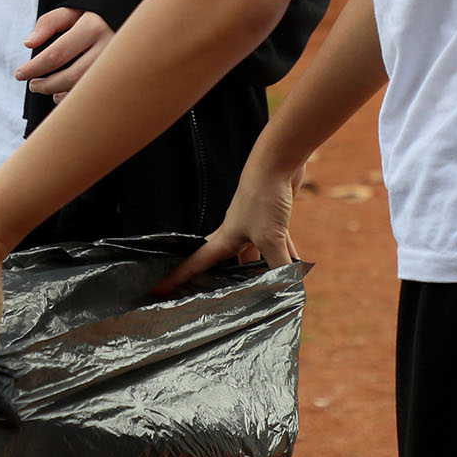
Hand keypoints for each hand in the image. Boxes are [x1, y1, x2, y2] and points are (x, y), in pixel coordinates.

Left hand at [16, 8, 112, 100]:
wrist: (136, 21)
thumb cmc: (98, 14)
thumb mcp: (74, 10)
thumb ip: (49, 23)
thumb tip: (29, 44)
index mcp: (93, 28)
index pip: (57, 53)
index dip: (34, 67)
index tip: (20, 74)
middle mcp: (108, 48)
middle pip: (70, 76)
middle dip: (46, 84)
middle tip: (32, 85)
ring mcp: (117, 66)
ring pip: (83, 89)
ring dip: (59, 93)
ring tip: (45, 88)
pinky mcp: (121, 77)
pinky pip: (94, 94)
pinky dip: (74, 97)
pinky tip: (61, 94)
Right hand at [151, 157, 301, 294]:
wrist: (277, 162)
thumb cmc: (262, 196)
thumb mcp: (271, 237)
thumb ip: (279, 265)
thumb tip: (289, 287)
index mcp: (224, 238)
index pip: (195, 263)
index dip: (177, 277)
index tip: (158, 290)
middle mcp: (235, 232)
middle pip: (224, 261)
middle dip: (220, 278)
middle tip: (216, 294)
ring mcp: (254, 225)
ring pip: (254, 254)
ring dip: (261, 269)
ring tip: (263, 287)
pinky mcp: (273, 218)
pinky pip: (278, 242)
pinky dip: (286, 254)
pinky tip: (297, 266)